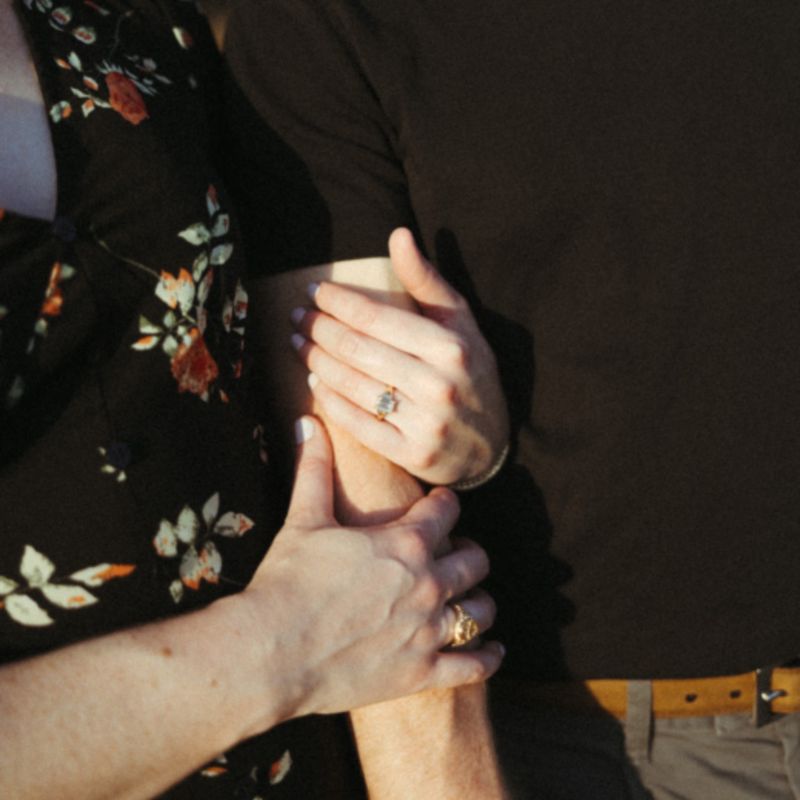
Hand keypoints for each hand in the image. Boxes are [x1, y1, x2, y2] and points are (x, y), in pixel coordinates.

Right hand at [243, 416, 503, 720]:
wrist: (270, 651)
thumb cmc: (287, 580)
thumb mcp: (303, 518)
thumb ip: (315, 467)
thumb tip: (307, 419)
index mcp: (406, 542)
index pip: (447, 511)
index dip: (445, 504)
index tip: (440, 504)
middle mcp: (429, 582)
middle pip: (474, 559)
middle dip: (468, 551)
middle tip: (454, 552)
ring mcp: (429, 630)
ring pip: (481, 609)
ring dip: (479, 600)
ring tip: (471, 599)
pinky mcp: (423, 672)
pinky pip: (474, 666)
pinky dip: (487, 657)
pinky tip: (491, 650)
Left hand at [289, 228, 508, 484]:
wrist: (492, 444)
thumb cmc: (470, 372)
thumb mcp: (460, 323)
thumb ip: (426, 281)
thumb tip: (397, 234)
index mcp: (450, 347)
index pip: (376, 317)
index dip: (337, 301)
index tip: (314, 291)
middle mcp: (439, 385)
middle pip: (357, 349)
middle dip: (318, 329)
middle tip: (296, 317)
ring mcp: (426, 424)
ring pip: (352, 385)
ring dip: (316, 361)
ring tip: (298, 344)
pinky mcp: (413, 455)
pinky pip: (357, 424)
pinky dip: (330, 400)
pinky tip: (315, 381)